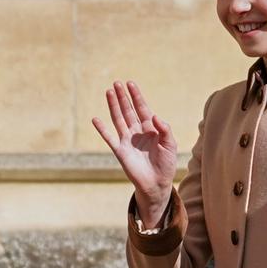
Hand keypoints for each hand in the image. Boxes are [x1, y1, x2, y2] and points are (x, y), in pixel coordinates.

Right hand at [90, 80, 180, 223]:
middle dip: (123, 97)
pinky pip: (109, 138)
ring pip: (118, 119)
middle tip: (116, 83)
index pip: (142, 108)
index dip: (136, 96)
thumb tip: (155, 116)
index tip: (130, 84)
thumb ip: (165, 129)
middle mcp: (137, 132)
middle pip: (128, 110)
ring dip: (113, 106)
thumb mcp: (171, 145)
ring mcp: (128, 140)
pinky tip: (95, 119)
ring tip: (108, 92)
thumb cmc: (166, 164)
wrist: (157, 183)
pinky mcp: (120, 151)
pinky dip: (102, 129)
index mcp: (151, 128)